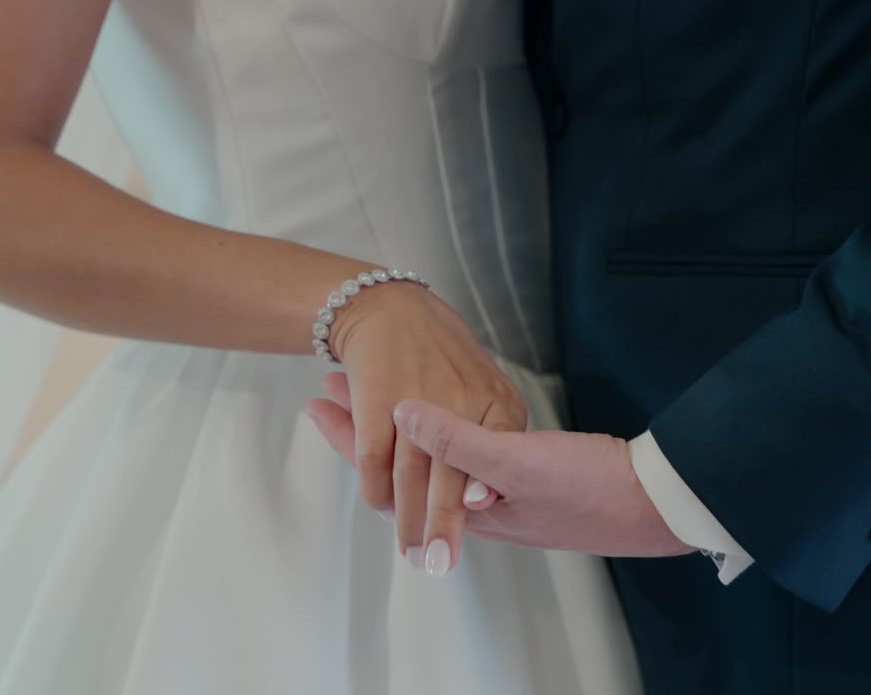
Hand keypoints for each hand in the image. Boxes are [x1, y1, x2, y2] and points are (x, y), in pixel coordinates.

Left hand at [308, 395, 692, 557]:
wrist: (660, 503)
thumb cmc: (595, 492)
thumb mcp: (518, 464)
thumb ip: (456, 442)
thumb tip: (401, 414)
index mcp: (463, 502)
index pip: (387, 471)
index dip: (350, 435)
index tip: (319, 399)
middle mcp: (475, 501)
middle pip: (400, 463)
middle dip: (363, 426)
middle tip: (330, 386)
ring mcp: (502, 490)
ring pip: (429, 455)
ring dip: (396, 422)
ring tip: (367, 390)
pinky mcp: (527, 475)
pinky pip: (462, 451)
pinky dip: (436, 426)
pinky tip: (438, 411)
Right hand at [323, 282, 521, 573]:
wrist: (389, 309)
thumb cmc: (441, 360)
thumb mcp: (483, 394)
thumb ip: (487, 445)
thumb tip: (485, 498)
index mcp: (498, 401)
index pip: (497, 454)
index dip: (483, 488)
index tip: (479, 513)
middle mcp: (462, 397)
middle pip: (450, 472)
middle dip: (443, 523)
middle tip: (439, 561)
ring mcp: (418, 396)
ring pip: (410, 473)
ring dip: (406, 515)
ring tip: (410, 549)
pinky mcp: (377, 397)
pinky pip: (373, 456)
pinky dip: (374, 486)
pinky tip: (378, 503)